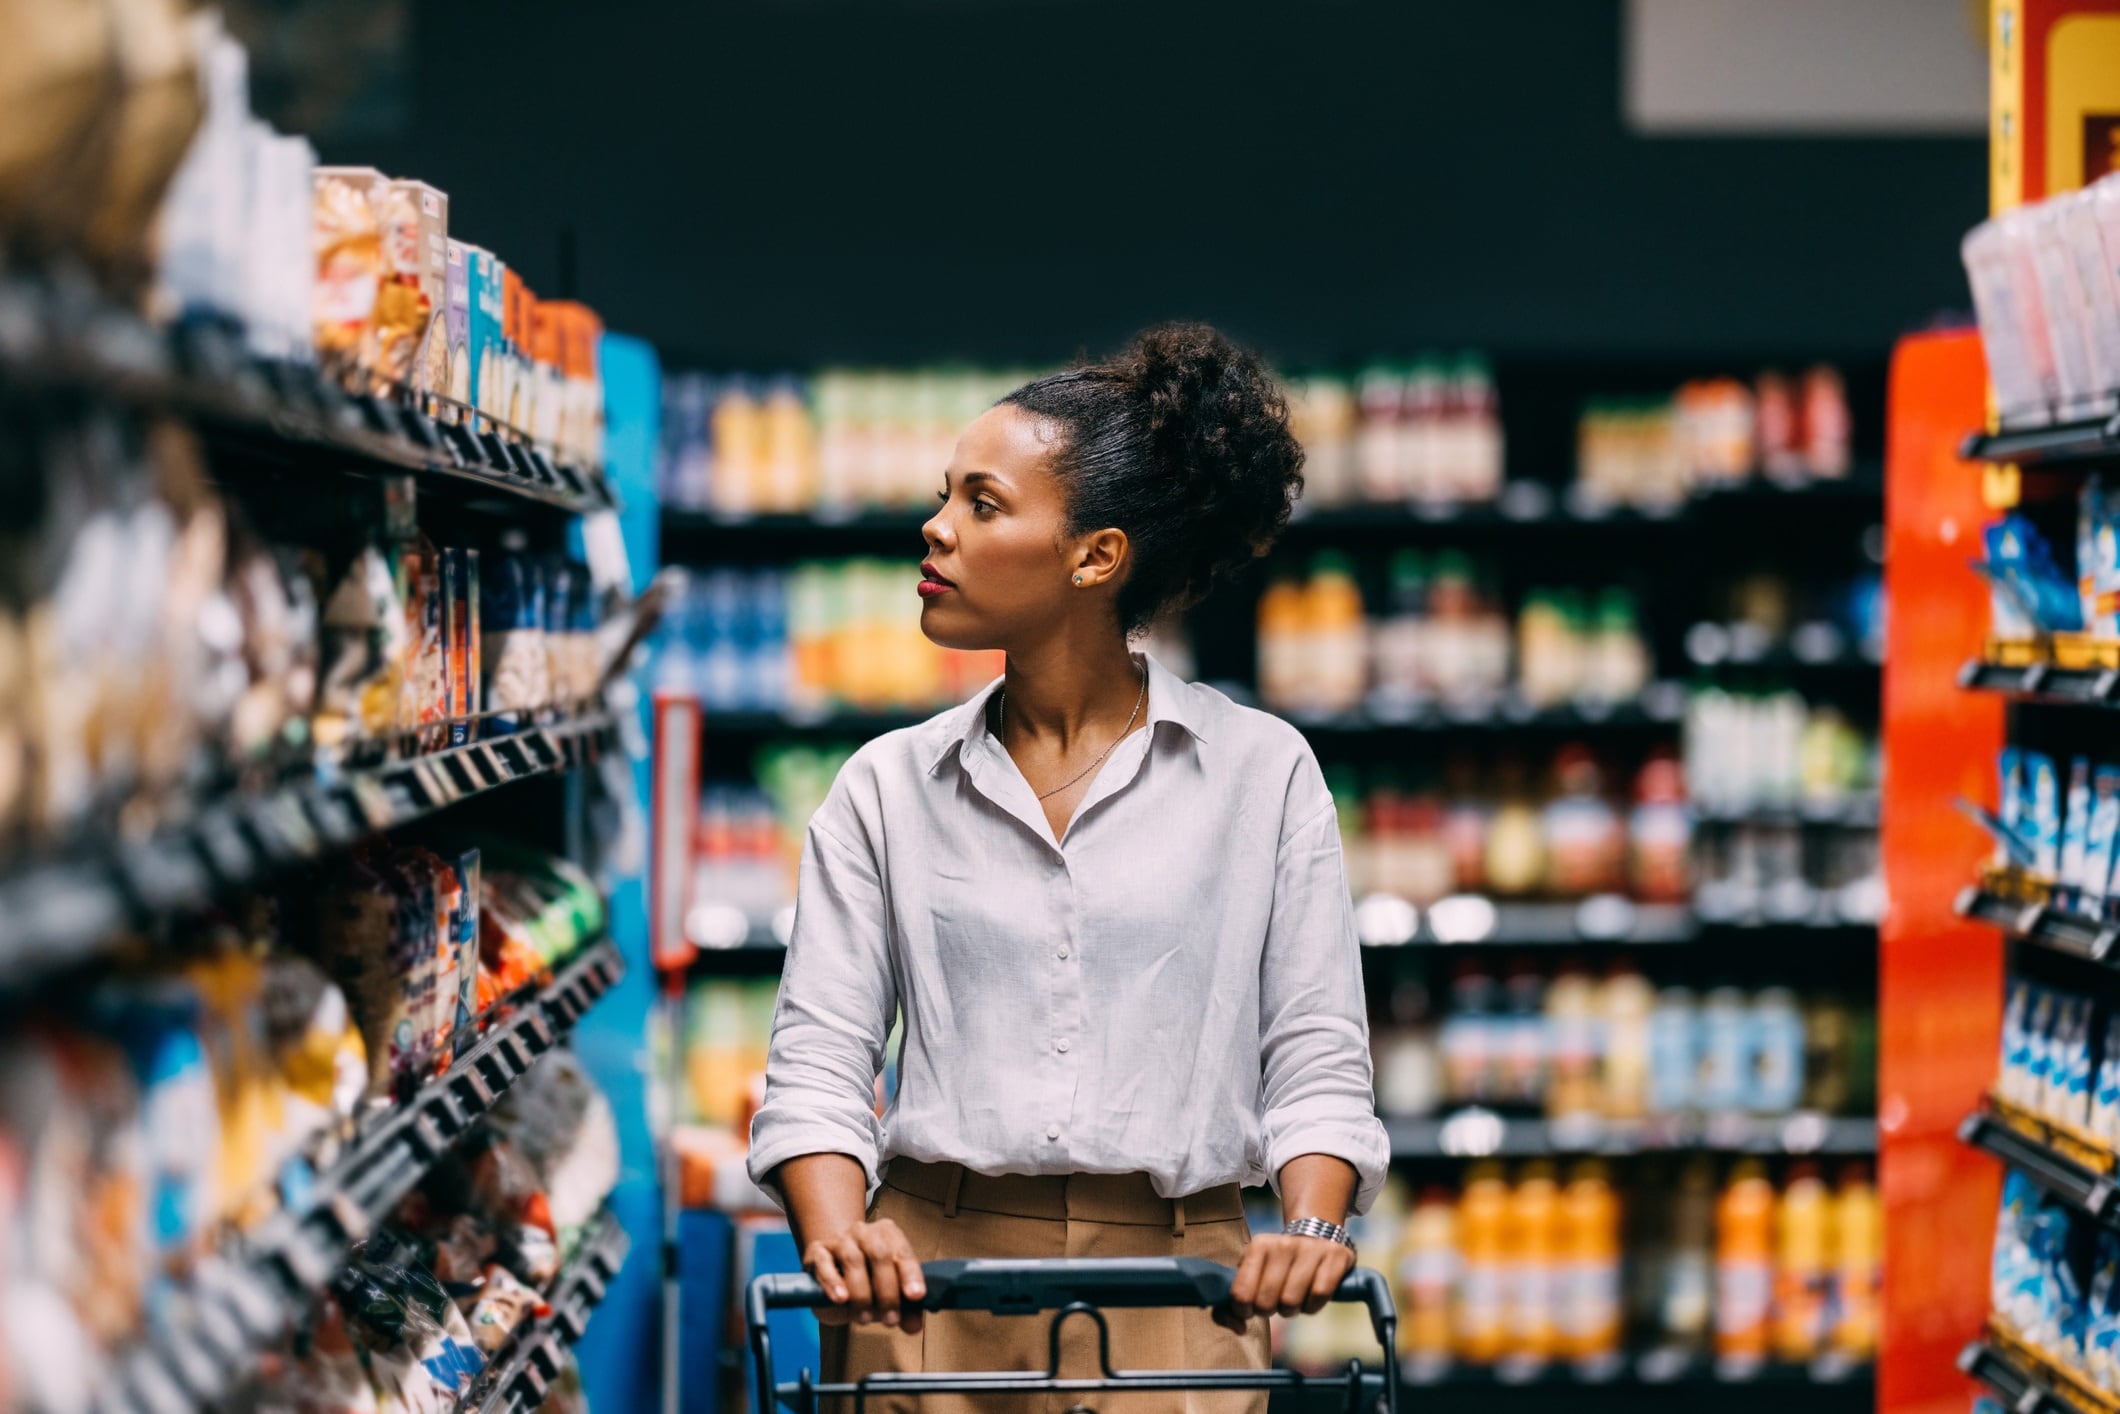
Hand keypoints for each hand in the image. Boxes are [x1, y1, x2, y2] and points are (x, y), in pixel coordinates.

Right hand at [803, 1219, 927, 1333]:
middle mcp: (864, 1232)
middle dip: (887, 1291)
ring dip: (861, 1293)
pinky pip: (824, 1264)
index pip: (902, 1252)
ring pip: (852, 1260)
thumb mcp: (888, 1292)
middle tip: (890, 1319)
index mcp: (888, 1235)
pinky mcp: (818, 1252)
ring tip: (865, 1317)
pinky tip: (841, 1298)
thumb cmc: (866, 1278)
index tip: (916, 1296)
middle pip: (879, 1254)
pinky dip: (833, 1282)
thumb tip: (914, 1326)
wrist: (832, 1267)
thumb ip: (904, 1308)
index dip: (911, 1274)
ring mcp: (840, 1240)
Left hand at [1215, 1231, 1354, 1333]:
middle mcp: (1283, 1244)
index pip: (1241, 1293)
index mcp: (1258, 1246)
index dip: (1244, 1310)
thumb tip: (1239, 1328)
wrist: (1318, 1234)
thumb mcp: (1253, 1271)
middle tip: (1275, 1301)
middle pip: (1267, 1303)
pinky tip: (1311, 1297)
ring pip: (1291, 1302)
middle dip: (1270, 1310)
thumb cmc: (1279, 1264)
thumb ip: (1234, 1302)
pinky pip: (1318, 1297)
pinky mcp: (1335, 1257)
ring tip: (1293, 1298)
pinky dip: (1313, 1306)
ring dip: (1292, 1310)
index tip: (1250, 1309)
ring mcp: (1310, 1249)